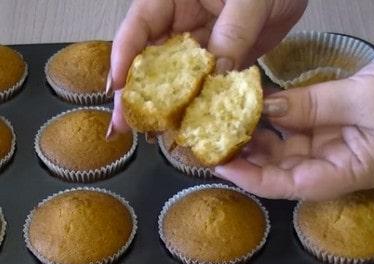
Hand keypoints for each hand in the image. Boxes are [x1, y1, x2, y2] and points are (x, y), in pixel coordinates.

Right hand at [107, 0, 306, 134]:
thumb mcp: (250, 0)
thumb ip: (231, 34)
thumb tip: (216, 77)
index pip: (139, 27)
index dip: (123, 57)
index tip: (116, 88)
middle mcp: (180, 23)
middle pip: (150, 59)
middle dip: (136, 92)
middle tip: (123, 124)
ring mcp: (200, 45)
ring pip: (175, 77)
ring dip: (164, 105)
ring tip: (150, 132)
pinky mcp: (219, 61)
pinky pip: (203, 85)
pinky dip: (196, 104)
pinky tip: (187, 124)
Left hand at [215, 56, 373, 200]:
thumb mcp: (366, 99)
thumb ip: (314, 105)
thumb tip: (266, 109)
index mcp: (347, 171)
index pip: (290, 186)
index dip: (253, 179)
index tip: (222, 165)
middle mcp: (331, 163)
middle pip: (279, 169)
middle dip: (244, 156)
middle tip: (213, 137)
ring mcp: (325, 144)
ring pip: (280, 148)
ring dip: (252, 136)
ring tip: (224, 119)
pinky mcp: (322, 125)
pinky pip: (290, 125)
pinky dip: (269, 117)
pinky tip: (250, 106)